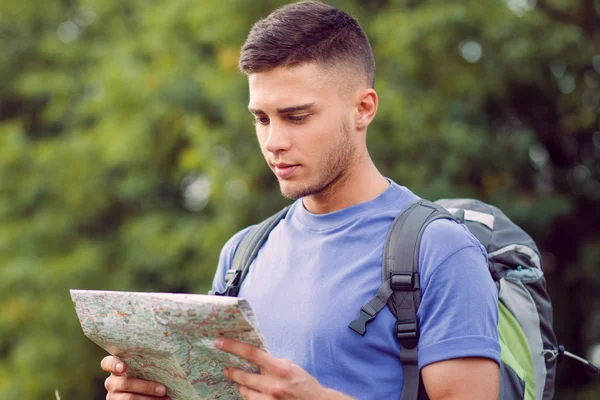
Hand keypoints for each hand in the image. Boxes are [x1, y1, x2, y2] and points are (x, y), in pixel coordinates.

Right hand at [101, 355, 169, 398]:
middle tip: (163, 389)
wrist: (144, 390)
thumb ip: (146, 361)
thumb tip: (165, 351)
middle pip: (125, 383)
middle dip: (146, 386)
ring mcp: (113, 395)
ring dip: (148, 398)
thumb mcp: (144, 366)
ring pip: (129, 398)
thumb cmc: (147, 372)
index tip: (123, 367)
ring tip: (165, 398)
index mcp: (115, 367)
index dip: (114, 364)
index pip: (107, 363)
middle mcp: (111, 381)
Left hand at [214, 338, 352, 399]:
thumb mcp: (290, 367)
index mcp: (279, 369)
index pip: (251, 353)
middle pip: (242, 376)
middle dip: (231, 372)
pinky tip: (254, 393)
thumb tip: (254, 357)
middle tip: (226, 369)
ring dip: (242, 386)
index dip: (233, 346)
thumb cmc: (304, 383)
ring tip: (244, 383)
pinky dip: (250, 397)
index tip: (219, 342)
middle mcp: (273, 385)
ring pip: (244, 392)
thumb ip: (272, 363)